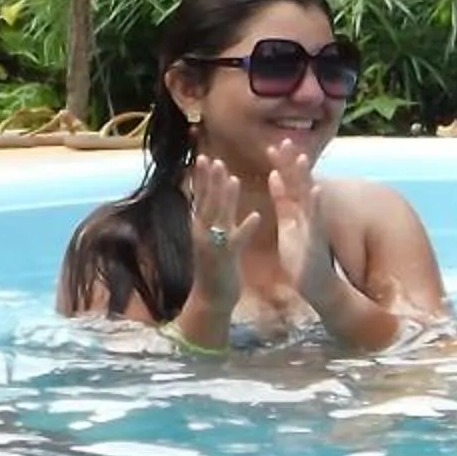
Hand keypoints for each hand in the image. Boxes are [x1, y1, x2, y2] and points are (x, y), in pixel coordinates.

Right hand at [185, 155, 255, 286]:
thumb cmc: (214, 266)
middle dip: (211, 181)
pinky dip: (246, 227)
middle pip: (207, 202)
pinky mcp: (227, 258)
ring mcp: (214, 245)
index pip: (199, 197)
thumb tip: (208, 195)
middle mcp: (203, 233)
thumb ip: (211, 217)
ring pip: (220, 217)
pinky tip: (256, 216)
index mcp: (200, 227)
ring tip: (234, 179)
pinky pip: (237, 240)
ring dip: (227, 199)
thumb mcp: (209, 238)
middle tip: (215, 160)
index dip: (201, 178)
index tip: (203, 157)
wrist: (211, 298)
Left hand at [270, 143, 341, 307]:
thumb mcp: (288, 222)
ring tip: (301, 158)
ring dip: (305, 178)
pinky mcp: (316, 239)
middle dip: (291, 163)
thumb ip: (282, 199)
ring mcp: (314, 224)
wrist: (317, 284)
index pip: (289, 181)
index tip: (272, 145)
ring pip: (308, 197)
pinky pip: (316, 220)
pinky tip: (315, 190)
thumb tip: (274, 174)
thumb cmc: (302, 254)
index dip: (282, 164)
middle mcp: (308, 212)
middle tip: (283, 141)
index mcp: (298, 208)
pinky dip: (316, 204)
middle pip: (298, 183)